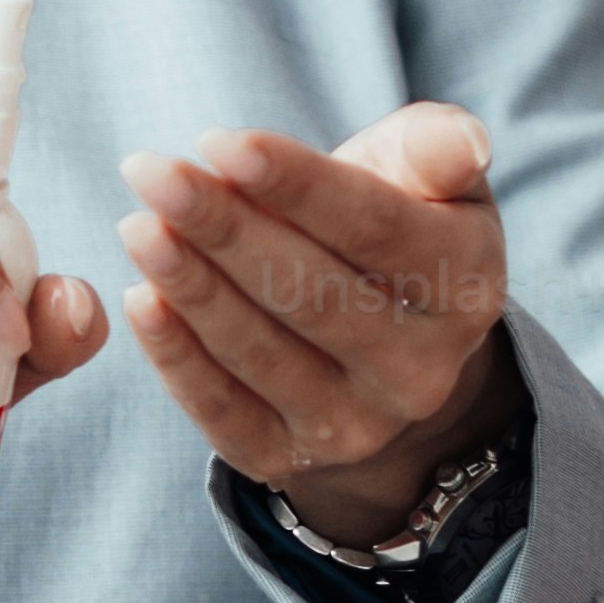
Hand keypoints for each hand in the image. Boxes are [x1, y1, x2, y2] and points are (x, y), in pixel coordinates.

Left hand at [116, 104, 525, 543]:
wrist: (385, 346)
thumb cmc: (395, 228)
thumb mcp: (431, 181)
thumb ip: (436, 149)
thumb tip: (464, 142)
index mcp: (465, 287)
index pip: (374, 229)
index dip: (294, 184)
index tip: (219, 142)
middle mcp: (420, 371)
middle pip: (310, 293)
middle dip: (224, 229)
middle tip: (153, 172)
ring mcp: (357, 426)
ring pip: (260, 352)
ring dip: (190, 287)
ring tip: (138, 225)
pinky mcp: (289, 460)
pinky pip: (223, 411)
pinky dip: (176, 357)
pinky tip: (141, 300)